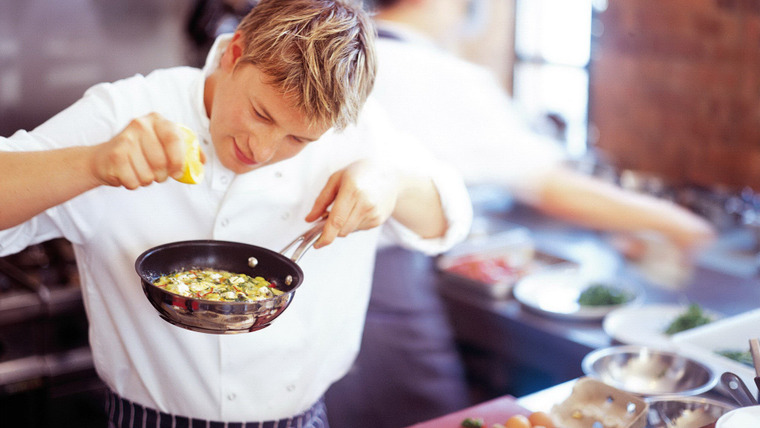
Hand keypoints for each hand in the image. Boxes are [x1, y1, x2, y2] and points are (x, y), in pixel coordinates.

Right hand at [90, 113, 204, 189]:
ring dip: (147, 180)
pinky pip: (133, 182)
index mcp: (157, 120)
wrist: (104, 157)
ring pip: (148, 175)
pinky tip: (127, 173)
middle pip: (162, 162)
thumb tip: (202, 161)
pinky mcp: (114, 156)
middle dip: (162, 175)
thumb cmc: (141, 152)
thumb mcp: (163, 145)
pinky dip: (133, 184)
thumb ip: (186, 151)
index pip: (174, 139)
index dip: (179, 160)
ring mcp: (125, 139)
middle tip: (156, 173)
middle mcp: (140, 125)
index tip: (178, 172)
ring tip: (139, 170)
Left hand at [305, 159, 398, 247]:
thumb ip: (321, 200)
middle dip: (331, 228)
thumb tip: (310, 219)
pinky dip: (353, 223)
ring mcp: (373, 213)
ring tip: (347, 207)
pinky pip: (358, 229)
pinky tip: (357, 209)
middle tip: (329, 215)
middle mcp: (365, 203)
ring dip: (342, 225)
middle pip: (341, 230)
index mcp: (352, 190)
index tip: (318, 243)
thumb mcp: (336, 179)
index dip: (325, 236)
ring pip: (349, 231)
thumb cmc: (361, 173)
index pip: (336, 221)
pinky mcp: (378, 220)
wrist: (389, 174)